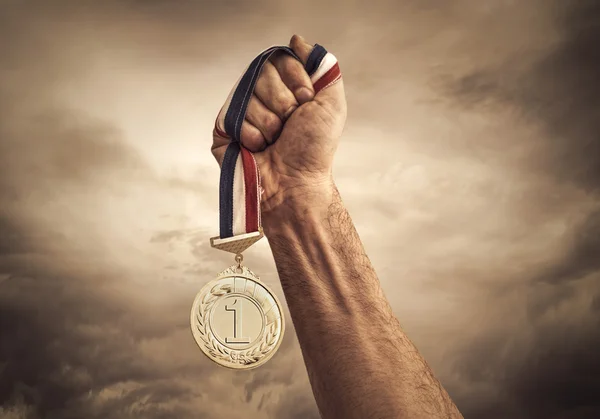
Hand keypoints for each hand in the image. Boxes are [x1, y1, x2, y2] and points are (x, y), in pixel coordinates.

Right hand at [211, 35, 346, 216]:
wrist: (295, 182)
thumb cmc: (314, 148)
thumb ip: (321, 67)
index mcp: (284, 87)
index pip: (278, 58)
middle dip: (282, 101)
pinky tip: (259, 148)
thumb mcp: (331, 103)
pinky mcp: (224, 129)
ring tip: (275, 140)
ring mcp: (240, 111)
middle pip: (261, 73)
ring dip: (269, 122)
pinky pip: (233, 115)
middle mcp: (260, 96)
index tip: (306, 100)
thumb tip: (295, 40)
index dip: (294, 78)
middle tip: (289, 124)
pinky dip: (251, 134)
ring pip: (248, 95)